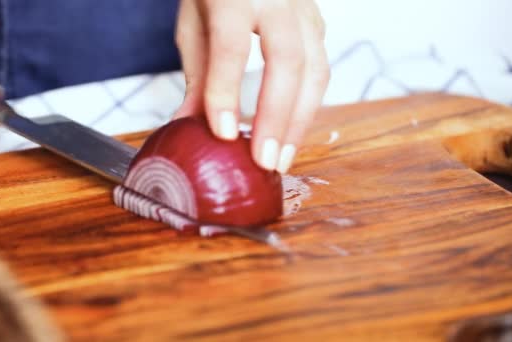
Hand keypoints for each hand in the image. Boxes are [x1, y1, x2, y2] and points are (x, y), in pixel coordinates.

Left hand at [175, 0, 328, 173]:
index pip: (232, 47)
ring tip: (281, 158)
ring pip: (316, 69)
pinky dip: (308, 104)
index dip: (227, 93)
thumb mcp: (193, 23)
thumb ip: (197, 75)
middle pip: (288, 61)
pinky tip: (292, 129)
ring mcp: (304, 7)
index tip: (223, 134)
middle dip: (278, 118)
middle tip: (265, 162)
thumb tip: (190, 128)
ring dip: (300, 120)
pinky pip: (320, 67)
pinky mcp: (317, 20)